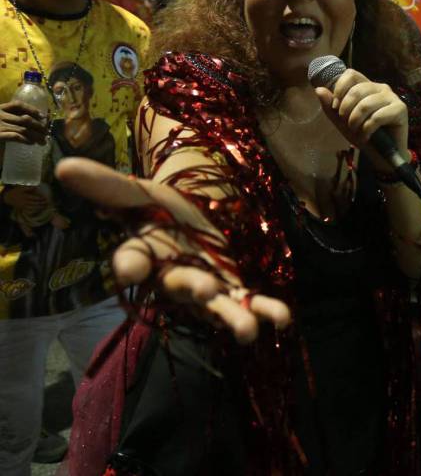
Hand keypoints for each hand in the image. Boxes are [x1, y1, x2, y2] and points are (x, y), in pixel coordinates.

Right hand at [0, 100, 46, 144]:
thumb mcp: (1, 120)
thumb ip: (12, 118)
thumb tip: (35, 119)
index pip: (18, 105)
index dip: (32, 109)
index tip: (43, 116)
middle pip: (24, 118)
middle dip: (39, 126)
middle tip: (46, 133)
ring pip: (23, 129)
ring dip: (36, 135)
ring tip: (43, 141)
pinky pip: (16, 136)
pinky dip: (26, 140)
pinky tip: (31, 143)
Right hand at [3, 186, 48, 213]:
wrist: (9, 198)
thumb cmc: (16, 192)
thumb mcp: (21, 188)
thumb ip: (29, 187)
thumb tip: (36, 186)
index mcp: (25, 196)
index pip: (34, 198)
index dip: (40, 198)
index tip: (46, 197)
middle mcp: (25, 202)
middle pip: (35, 203)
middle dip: (41, 203)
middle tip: (47, 202)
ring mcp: (24, 206)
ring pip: (33, 207)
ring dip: (40, 207)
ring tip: (45, 206)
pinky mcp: (23, 208)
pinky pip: (30, 210)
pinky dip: (35, 210)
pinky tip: (39, 209)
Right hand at [54, 158, 290, 343]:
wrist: (195, 218)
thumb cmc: (161, 211)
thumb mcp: (138, 192)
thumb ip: (106, 185)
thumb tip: (62, 166)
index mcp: (146, 255)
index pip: (133, 260)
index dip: (130, 265)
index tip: (128, 268)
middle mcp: (174, 277)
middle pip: (181, 286)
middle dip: (193, 289)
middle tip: (206, 292)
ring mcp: (208, 289)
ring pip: (218, 307)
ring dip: (233, 318)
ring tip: (250, 330)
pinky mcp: (236, 291)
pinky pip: (251, 305)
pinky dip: (267, 312)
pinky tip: (283, 320)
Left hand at [315, 68, 408, 172]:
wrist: (382, 156)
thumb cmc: (364, 136)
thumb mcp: (342, 122)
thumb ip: (330, 106)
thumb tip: (318, 89)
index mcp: (367, 86)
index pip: (350, 74)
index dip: (339, 89)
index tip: (336, 107)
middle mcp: (380, 88)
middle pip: (356, 90)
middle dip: (346, 110)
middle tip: (348, 124)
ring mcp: (392, 97)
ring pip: (365, 104)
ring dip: (356, 122)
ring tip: (357, 132)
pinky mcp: (401, 109)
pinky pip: (377, 116)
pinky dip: (367, 130)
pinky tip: (367, 137)